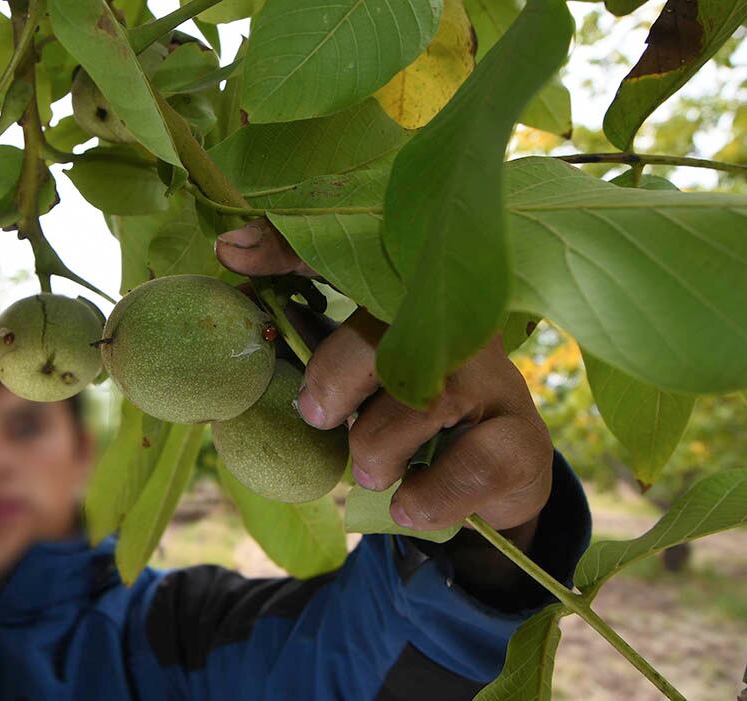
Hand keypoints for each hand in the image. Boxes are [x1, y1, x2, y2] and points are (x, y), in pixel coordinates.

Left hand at [215, 219, 552, 538]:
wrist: (490, 484)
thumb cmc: (405, 424)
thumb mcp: (354, 392)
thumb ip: (305, 366)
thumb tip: (231, 325)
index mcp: (404, 307)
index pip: (347, 262)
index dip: (287, 249)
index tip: (233, 251)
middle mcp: (456, 327)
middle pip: (383, 331)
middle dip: (334, 379)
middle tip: (318, 417)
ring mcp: (496, 380)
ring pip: (423, 401)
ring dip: (377, 452)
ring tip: (370, 471)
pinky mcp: (522, 438)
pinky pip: (471, 465)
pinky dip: (426, 496)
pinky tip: (408, 505)